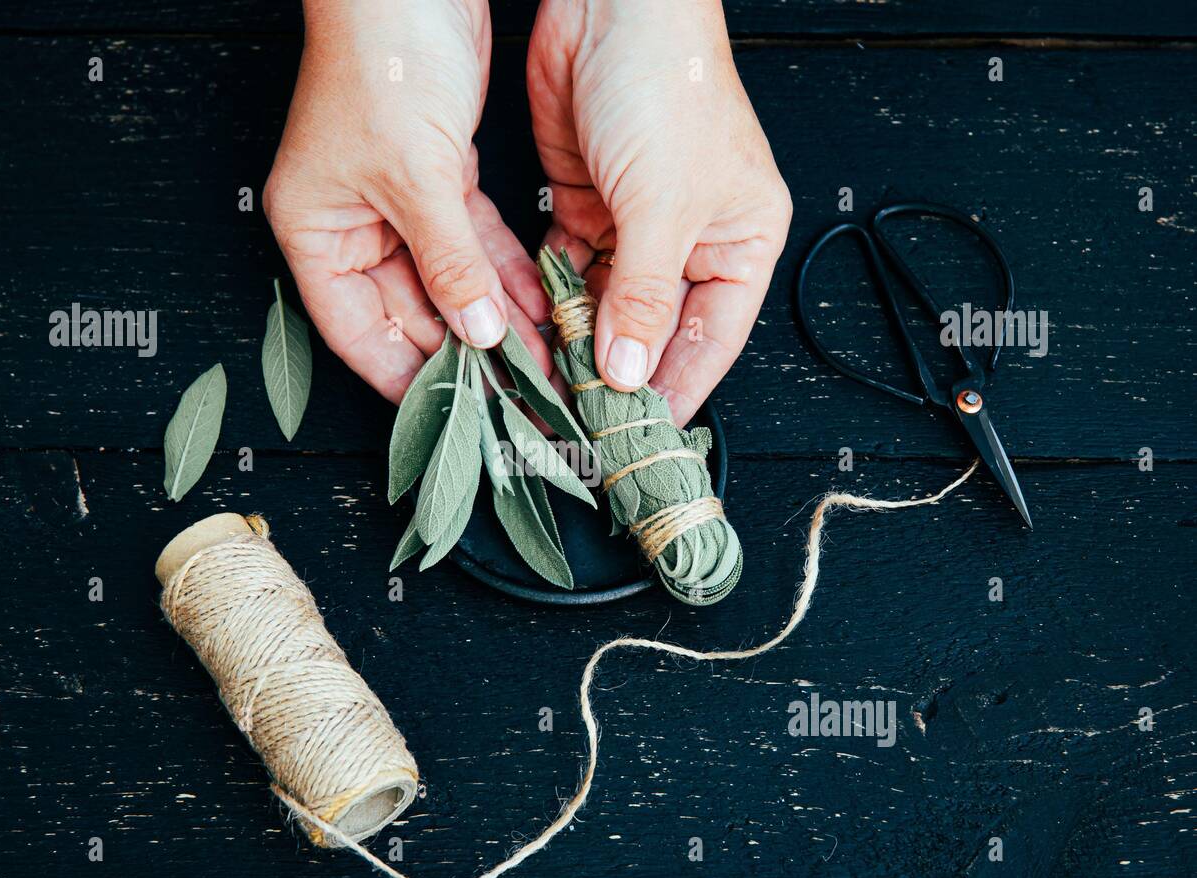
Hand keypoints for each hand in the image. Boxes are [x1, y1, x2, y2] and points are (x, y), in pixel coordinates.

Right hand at [264, 0, 551, 404]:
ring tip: (538, 364)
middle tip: (514, 397)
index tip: (450, 417)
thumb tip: (476, 330)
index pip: (357, 332)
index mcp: (316, 231)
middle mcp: (353, 225)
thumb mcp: (417, 176)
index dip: (402, 377)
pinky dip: (505, 276)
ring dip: (493, 320)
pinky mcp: (442, 180)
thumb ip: (448, 262)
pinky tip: (537, 310)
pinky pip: (476, 246)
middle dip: (463, 353)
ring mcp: (398, 205)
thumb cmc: (384, 56)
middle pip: (408, 313)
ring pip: (449, 284)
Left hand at [527, 0, 790, 424]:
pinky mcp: (585, 208)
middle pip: (655, 331)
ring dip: (580, 347)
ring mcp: (634, 228)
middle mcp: (689, 241)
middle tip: (586, 425)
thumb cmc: (668, 85)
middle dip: (621, 375)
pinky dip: (551, 306)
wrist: (611, 7)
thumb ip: (643, 295)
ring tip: (554, 393)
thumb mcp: (664, 205)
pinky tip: (536, 339)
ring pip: (606, 309)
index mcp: (739, 242)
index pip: (710, 339)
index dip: (677, 390)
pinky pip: (567, 276)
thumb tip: (628, 371)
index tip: (642, 438)